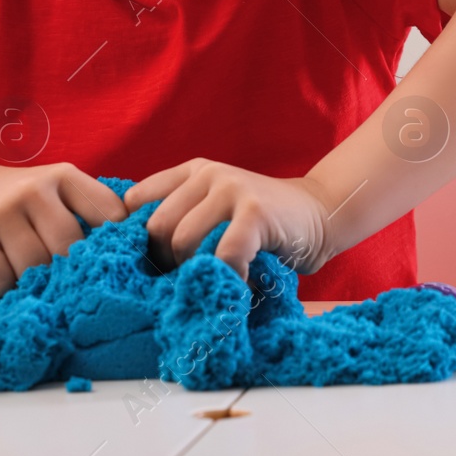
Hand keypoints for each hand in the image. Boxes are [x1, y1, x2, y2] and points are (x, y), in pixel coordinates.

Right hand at [0, 160, 127, 296]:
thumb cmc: (27, 204)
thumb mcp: (61, 192)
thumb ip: (92, 213)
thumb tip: (135, 255)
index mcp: (64, 177)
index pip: (108, 214)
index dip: (114, 244)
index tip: (110, 263)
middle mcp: (32, 190)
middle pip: (68, 247)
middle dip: (68, 268)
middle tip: (63, 276)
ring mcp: (0, 213)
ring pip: (34, 267)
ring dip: (35, 280)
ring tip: (31, 273)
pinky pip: (1, 280)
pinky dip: (6, 287)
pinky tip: (5, 273)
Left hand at [124, 159, 333, 281]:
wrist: (319, 213)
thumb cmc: (261, 224)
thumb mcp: (216, 207)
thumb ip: (184, 217)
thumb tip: (139, 257)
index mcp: (191, 172)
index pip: (137, 199)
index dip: (136, 238)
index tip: (154, 264)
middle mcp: (208, 174)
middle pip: (157, 226)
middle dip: (166, 261)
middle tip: (189, 279)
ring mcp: (232, 189)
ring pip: (183, 240)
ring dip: (196, 272)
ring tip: (215, 280)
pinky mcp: (255, 212)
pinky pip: (223, 255)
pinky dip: (228, 277)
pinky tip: (240, 284)